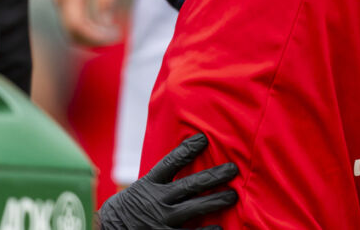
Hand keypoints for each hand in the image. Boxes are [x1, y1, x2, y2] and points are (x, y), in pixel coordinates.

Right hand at [53, 0, 121, 45]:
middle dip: (94, 41)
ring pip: (71, 29)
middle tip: (116, 38)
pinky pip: (72, 20)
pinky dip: (86, 29)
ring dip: (90, 37)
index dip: (96, 37)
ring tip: (111, 33)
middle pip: (72, 32)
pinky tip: (101, 25)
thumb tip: (106, 23)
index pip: (78, 27)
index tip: (116, 36)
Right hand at [98, 134, 237, 229]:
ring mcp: (162, 220)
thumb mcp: (136, 191)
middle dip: (214, 176)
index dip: (187, 150)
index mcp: (148, 184)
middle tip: (233, 169)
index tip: (203, 138)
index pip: (170, 162)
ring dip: (216, 200)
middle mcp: (156, 200)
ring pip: (195, 208)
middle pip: (190, 184)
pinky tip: (220, 227)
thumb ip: (157, 182)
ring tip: (233, 195)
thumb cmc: (126, 212)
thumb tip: (180, 165)